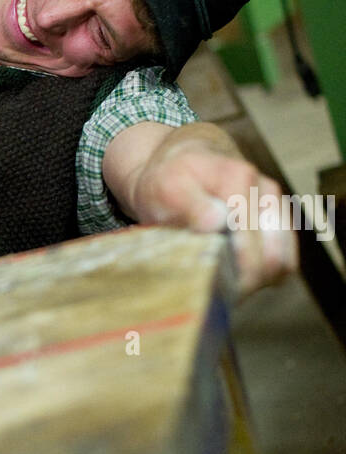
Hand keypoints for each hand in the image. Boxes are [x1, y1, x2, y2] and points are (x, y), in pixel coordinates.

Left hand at [131, 131, 298, 296]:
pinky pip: (284, 263)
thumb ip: (191, 205)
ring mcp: (278, 208)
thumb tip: (217, 222)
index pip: (250, 242)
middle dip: (243, 283)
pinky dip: (264, 276)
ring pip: (283, 264)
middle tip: (213, 292)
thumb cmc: (172, 180)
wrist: (184, 162)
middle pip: (272, 259)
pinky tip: (237, 275)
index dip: (232, 273)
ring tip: (224, 284)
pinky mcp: (281, 224)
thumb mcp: (168, 188)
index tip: (210, 287)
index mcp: (240, 181)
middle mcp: (267, 193)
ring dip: (256, 281)